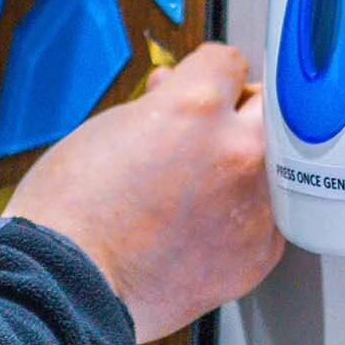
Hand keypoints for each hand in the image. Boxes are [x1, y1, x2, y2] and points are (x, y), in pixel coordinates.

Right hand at [6, 43, 281, 343]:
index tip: (201, 84)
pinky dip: (245, 215)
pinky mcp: (258, 256)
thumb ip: (158, 106)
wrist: (70, 284)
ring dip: (246, 165)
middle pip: (267, 106)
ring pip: (274, 164)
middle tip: (207, 130)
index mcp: (196, 108)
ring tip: (202, 184)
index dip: (205, 72)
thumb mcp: (109, 127)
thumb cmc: (75, 209)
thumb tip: (176, 93)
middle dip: (238, 112)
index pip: (228, 61)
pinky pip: (268, 218)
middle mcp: (237, 151)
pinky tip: (206, 222)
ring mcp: (253, 207)